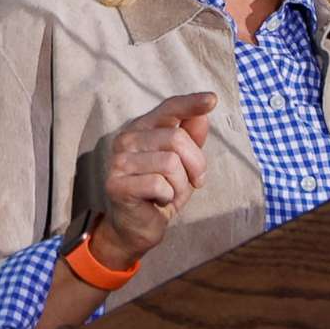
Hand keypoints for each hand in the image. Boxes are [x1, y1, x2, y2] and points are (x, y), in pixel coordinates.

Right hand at [94, 91, 217, 263]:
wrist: (136, 228)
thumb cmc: (161, 192)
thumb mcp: (183, 165)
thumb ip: (191, 138)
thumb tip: (203, 114)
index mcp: (142, 128)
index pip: (168, 109)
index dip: (191, 103)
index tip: (212, 99)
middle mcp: (126, 139)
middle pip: (176, 138)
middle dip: (195, 164)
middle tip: (194, 182)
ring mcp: (119, 161)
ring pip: (170, 163)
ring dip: (180, 185)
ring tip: (170, 194)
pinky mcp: (117, 184)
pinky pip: (159, 185)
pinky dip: (167, 197)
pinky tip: (157, 202)